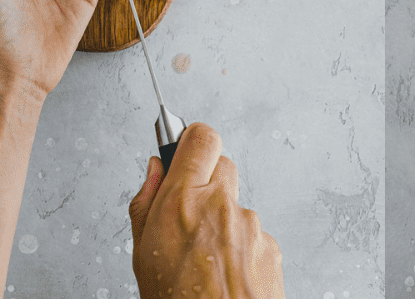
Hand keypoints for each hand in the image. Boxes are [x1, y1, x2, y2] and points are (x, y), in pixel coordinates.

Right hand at [129, 123, 283, 297]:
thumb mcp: (141, 256)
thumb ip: (146, 203)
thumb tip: (156, 169)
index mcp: (182, 202)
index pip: (199, 137)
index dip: (191, 141)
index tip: (183, 150)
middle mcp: (221, 205)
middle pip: (222, 164)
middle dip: (206, 182)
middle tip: (190, 214)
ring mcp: (251, 225)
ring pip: (237, 204)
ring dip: (224, 221)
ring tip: (205, 262)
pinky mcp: (272, 246)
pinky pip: (254, 233)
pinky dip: (242, 248)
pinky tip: (226, 277)